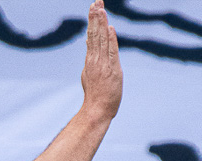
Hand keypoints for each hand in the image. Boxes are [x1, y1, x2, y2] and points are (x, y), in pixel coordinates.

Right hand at [78, 0, 121, 119]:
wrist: (97, 109)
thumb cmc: (95, 94)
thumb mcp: (89, 73)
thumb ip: (91, 58)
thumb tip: (89, 44)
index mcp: (90, 59)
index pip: (91, 35)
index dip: (92, 21)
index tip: (94, 7)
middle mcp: (95, 59)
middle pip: (95, 34)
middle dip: (96, 16)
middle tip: (96, 1)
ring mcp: (103, 64)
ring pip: (102, 40)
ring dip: (101, 23)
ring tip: (100, 8)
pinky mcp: (112, 70)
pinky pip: (112, 52)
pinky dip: (111, 39)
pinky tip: (110, 28)